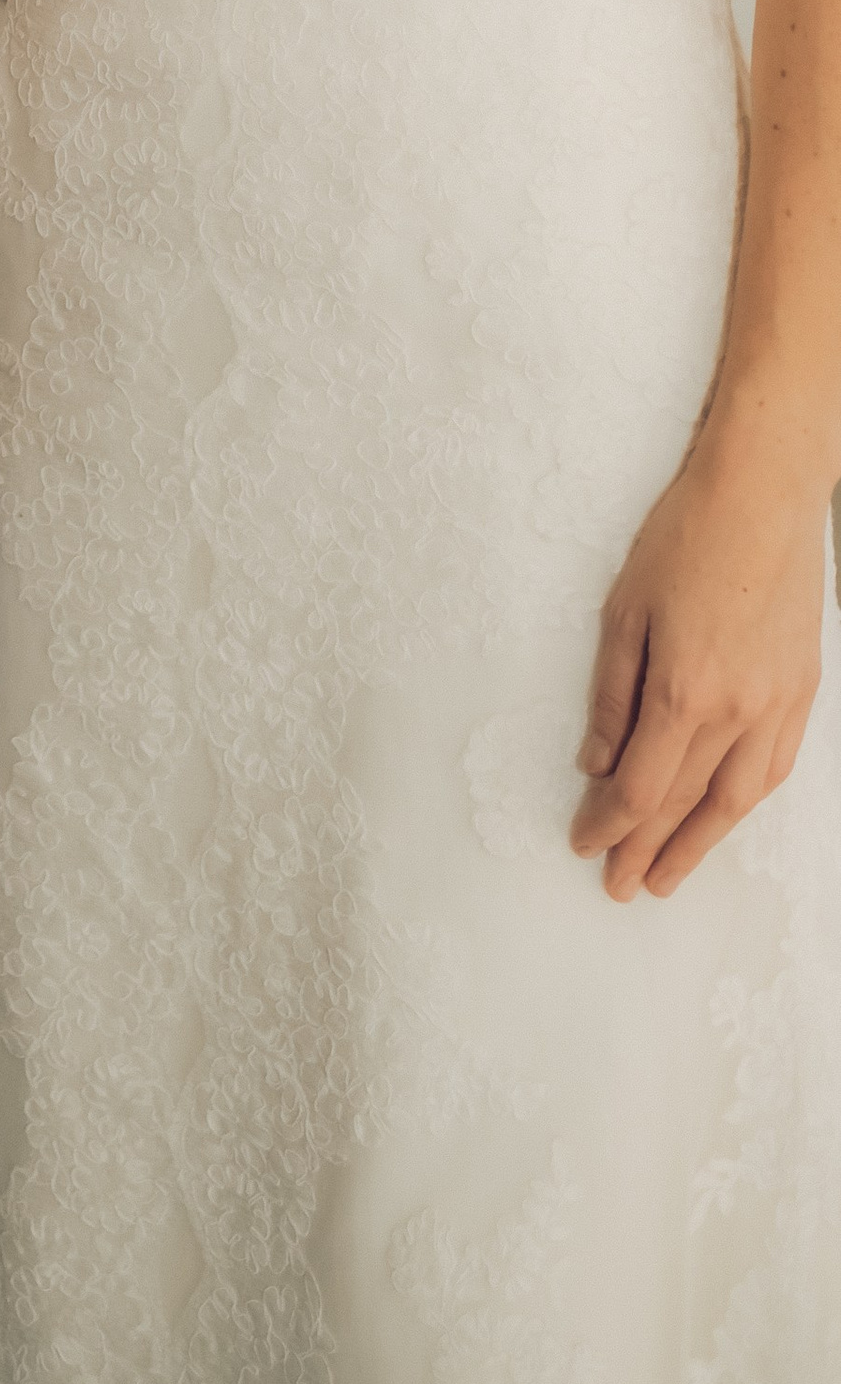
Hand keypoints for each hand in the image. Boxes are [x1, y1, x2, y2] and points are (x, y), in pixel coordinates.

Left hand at [569, 440, 829, 900]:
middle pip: (685, 803)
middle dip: (648, 849)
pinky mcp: (802, 691)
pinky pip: (774, 767)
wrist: (763, 496)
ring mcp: (778, 705)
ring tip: (669, 875)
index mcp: (685, 692)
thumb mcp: (623, 612)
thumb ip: (611, 696)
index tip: (582, 845)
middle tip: (619, 888)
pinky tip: (724, 816)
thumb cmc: (684, 540)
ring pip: (737, 799)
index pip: (640, 786)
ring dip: (701, 843)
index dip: (609, 824)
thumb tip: (594, 763)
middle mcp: (738, 712)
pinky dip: (744, 802)